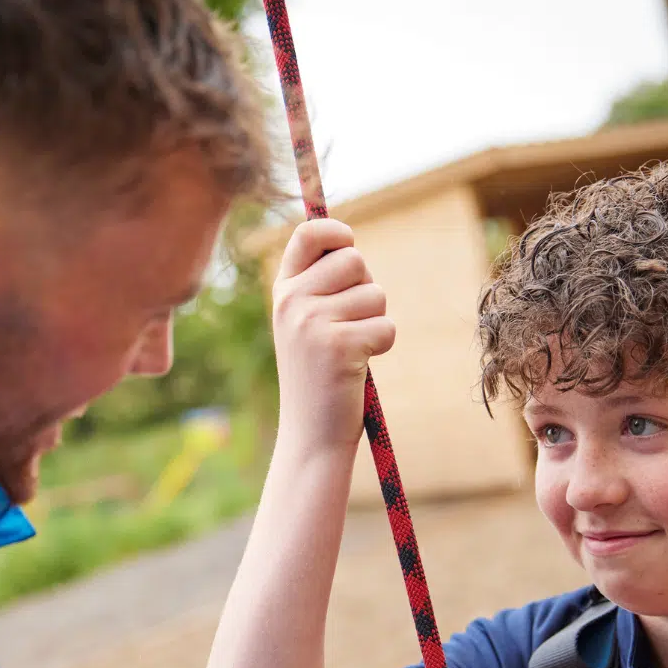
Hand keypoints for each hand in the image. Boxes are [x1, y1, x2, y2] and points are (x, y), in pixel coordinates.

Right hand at [271, 219, 394, 454]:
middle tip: (352, 324)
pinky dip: (382, 345)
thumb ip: (319, 286)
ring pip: (375, 295)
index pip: (309, 234)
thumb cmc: (318, 378)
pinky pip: (385, 326)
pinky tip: (360, 366)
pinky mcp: (339, 345)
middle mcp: (291, 302)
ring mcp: (312, 323)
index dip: (337, 233)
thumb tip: (348, 244)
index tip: (348, 244)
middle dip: (367, 289)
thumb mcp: (306, 325)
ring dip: (376, 322)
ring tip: (353, 350)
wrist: (311, 435)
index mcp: (282, 292)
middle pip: (355, 261)